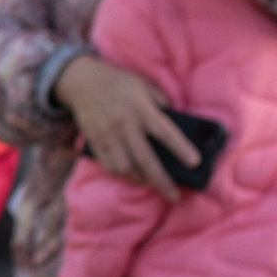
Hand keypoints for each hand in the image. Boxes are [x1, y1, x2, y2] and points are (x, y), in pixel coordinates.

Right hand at [53, 54, 195, 202]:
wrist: (80, 80)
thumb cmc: (118, 82)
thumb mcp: (143, 84)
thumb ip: (160, 101)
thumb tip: (175, 121)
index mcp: (141, 107)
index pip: (165, 131)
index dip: (181, 148)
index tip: (195, 162)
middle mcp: (124, 123)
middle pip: (145, 159)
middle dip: (161, 181)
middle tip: (174, 196)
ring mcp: (107, 134)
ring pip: (124, 168)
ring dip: (139, 180)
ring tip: (151, 184)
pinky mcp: (94, 141)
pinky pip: (107, 165)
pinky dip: (120, 174)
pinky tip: (130, 176)